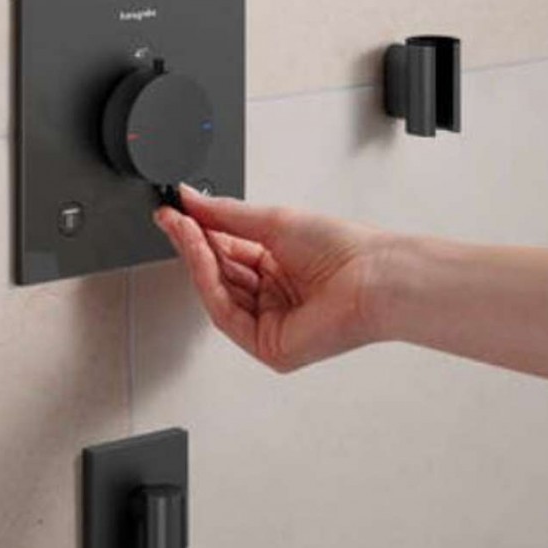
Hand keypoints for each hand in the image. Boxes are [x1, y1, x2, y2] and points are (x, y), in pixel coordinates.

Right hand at [153, 185, 394, 370]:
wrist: (373, 277)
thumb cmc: (345, 251)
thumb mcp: (274, 221)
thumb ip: (226, 214)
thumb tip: (191, 200)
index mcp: (279, 269)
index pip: (226, 252)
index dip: (199, 232)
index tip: (176, 212)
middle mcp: (273, 298)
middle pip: (218, 273)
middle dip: (193, 244)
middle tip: (173, 218)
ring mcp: (270, 324)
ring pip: (217, 293)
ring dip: (198, 259)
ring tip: (185, 230)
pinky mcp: (268, 346)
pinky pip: (226, 314)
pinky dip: (209, 283)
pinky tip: (202, 256)